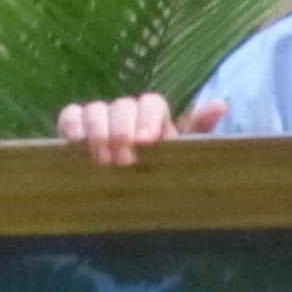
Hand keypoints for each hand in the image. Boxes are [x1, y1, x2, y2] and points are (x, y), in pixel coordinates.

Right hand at [56, 94, 225, 166]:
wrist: (139, 189)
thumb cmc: (165, 169)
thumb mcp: (186, 153)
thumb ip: (199, 129)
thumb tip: (221, 104)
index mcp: (156, 117)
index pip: (152, 103)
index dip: (147, 118)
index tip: (146, 142)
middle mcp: (129, 113)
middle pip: (122, 106)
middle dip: (121, 131)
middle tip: (124, 161)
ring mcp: (103, 119)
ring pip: (95, 109)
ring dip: (97, 132)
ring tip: (103, 160)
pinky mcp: (79, 128)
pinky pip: (71, 115)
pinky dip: (71, 124)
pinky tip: (75, 141)